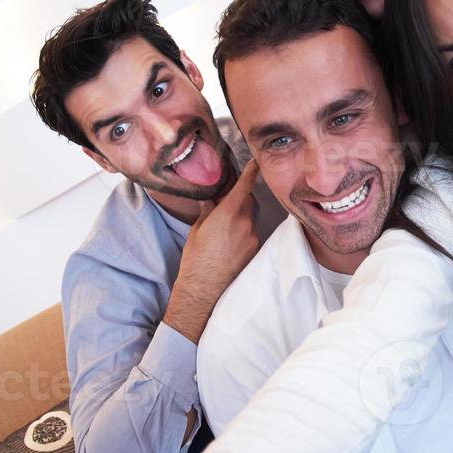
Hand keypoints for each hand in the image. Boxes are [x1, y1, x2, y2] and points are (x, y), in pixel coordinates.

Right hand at [163, 161, 261, 342]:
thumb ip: (207, 212)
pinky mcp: (254, 250)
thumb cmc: (195, 259)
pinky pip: (250, 233)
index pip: (244, 187)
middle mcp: (245, 223)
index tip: (257, 162)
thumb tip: (210, 201)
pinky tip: (228, 244)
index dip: (251, 172)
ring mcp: (252, 237)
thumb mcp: (196, 231)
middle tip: (224, 203)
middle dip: (239, 198)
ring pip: (249, 218)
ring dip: (240, 217)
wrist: (204, 289)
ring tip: (222, 230)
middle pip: (248, 201)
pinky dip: (242, 232)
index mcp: (228, 214)